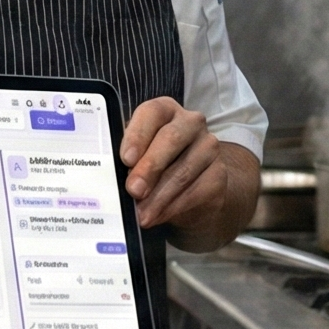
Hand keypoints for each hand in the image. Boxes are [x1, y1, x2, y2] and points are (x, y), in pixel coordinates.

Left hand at [120, 97, 232, 230]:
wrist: (193, 185)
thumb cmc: (157, 164)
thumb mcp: (138, 155)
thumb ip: (128, 159)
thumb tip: (110, 176)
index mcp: (164, 111)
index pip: (152, 112)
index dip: (137, 135)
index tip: (125, 159)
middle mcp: (190, 123)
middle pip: (171, 139)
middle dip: (149, 168)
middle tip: (133, 190)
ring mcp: (208, 147)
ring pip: (183, 171)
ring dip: (158, 196)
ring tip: (141, 214)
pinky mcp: (218, 174)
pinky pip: (196, 191)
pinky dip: (172, 207)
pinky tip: (157, 216)